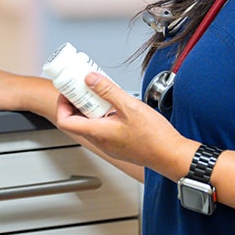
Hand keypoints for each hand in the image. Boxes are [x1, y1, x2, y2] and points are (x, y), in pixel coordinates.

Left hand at [53, 71, 196, 179]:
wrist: (172, 156)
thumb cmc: (155, 138)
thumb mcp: (129, 106)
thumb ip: (107, 90)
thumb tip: (89, 79)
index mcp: (98, 133)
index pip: (65, 121)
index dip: (62, 104)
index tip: (69, 91)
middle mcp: (100, 141)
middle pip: (77, 121)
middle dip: (77, 101)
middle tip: (85, 86)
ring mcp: (109, 145)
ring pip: (90, 124)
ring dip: (91, 107)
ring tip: (101, 93)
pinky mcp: (118, 144)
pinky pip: (103, 128)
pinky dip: (103, 114)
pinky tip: (115, 105)